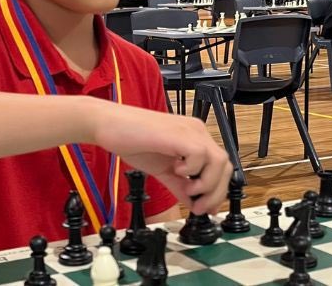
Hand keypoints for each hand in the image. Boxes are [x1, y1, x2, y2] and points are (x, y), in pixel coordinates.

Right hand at [91, 102, 231, 214]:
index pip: (222, 166)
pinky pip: (199, 154)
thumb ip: (179, 185)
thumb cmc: (130, 140)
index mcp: (194, 138)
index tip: (206, 208)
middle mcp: (196, 132)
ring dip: (206, 183)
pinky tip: (176, 170)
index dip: (218, 190)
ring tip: (187, 189)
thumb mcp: (162, 169)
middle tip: (198, 206)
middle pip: (225, 165)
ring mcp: (189, 130)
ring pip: (218, 160)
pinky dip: (192, 169)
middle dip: (215, 192)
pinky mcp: (178, 133)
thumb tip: (193, 202)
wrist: (106, 125)